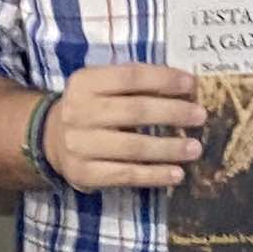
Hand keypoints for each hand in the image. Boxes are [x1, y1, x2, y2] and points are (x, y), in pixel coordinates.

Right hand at [42, 62, 205, 192]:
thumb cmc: (92, 108)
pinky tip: (176, 174)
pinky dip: (154, 175)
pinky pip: (126, 174)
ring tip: (195, 148)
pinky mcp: (83, 173)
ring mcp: (78, 145)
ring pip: (133, 146)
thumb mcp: (104, 87)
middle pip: (135, 111)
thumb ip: (137, 84)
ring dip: (169, 148)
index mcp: (85, 82)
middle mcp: (78, 112)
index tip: (192, 84)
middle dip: (172, 112)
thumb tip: (186, 88)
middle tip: (200, 116)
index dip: (163, 79)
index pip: (130, 76)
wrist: (52, 139)